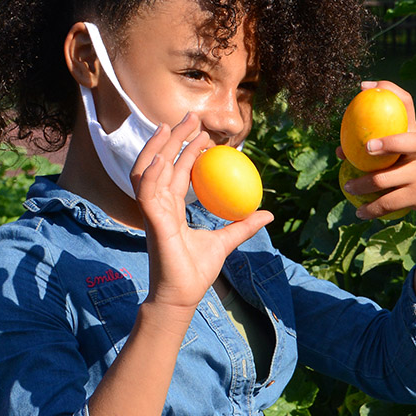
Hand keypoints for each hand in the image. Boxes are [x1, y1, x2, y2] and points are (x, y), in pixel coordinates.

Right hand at [130, 112, 273, 310]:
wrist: (182, 296)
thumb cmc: (197, 272)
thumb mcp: (225, 242)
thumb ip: (242, 226)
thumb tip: (267, 213)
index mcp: (171, 209)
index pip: (177, 173)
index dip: (186, 152)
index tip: (204, 136)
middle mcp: (159, 206)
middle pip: (162, 164)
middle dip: (173, 139)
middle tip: (192, 119)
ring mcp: (152, 213)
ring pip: (149, 171)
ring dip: (160, 147)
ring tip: (174, 127)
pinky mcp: (151, 222)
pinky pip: (148, 192)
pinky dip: (153, 173)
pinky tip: (164, 157)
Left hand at [339, 80, 415, 232]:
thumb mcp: (408, 156)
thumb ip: (380, 151)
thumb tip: (340, 150)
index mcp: (415, 135)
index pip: (406, 104)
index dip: (388, 90)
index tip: (363, 87)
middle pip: (407, 141)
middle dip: (387, 143)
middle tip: (366, 148)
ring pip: (386, 179)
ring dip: (362, 185)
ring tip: (348, 186)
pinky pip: (389, 202)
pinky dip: (371, 209)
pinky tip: (360, 212)